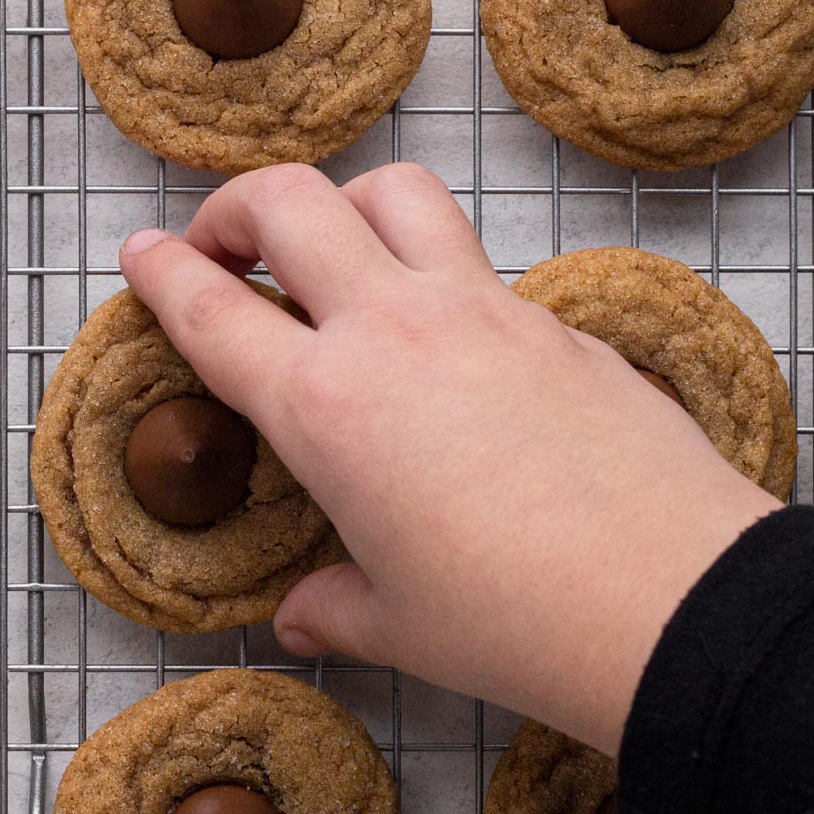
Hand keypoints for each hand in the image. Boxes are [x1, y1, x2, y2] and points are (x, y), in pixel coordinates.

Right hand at [118, 163, 779, 752]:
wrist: (674, 601)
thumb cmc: (516, 622)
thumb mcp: (396, 622)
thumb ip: (332, 604)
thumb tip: (303, 614)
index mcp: (324, 407)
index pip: (212, 310)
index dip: (161, 273)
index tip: (139, 255)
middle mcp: (393, 332)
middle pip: (290, 202)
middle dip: (233, 207)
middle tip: (220, 245)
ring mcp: (480, 311)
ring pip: (394, 191)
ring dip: (342, 202)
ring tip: (330, 251)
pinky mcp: (552, 320)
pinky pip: (474, 259)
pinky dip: (432, 270)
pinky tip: (440, 343)